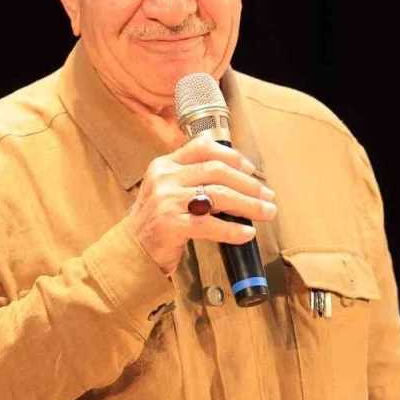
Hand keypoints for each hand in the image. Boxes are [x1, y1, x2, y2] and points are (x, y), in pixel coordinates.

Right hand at [127, 136, 277, 275]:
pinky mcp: (170, 225)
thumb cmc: (156, 222)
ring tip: (266, 212)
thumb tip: (239, 181)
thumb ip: (193, 180)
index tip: (251, 169)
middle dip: (249, 184)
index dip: (232, 156)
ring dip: (249, 204)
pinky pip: (210, 225)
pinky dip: (233, 230)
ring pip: (219, 195)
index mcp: (165, 165)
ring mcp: (166, 201)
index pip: (203, 147)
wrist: (131, 252)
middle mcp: (165, 178)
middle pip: (217, 171)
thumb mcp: (167, 191)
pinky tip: (247, 233)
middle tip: (268, 195)